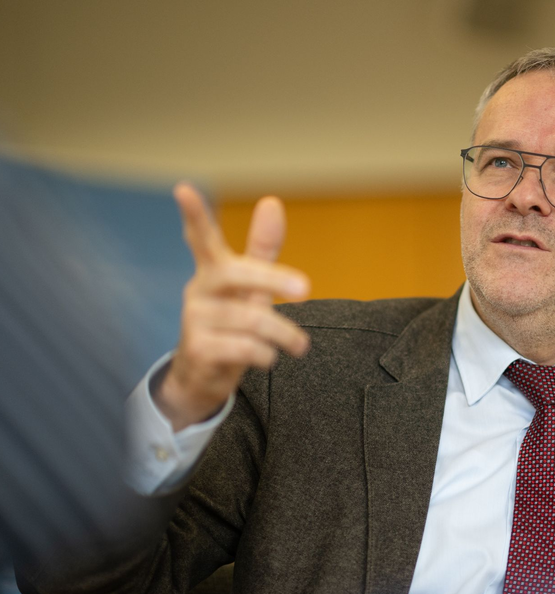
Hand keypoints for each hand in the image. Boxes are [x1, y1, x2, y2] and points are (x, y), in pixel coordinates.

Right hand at [155, 183, 309, 431]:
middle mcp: (198, 290)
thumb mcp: (250, 287)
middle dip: (274, 280)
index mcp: (212, 270)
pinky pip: (247, 348)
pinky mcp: (199, 350)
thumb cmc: (231, 323)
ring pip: (253, 320)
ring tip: (298, 345)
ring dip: (284, 335)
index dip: (194, 215)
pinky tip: (267, 358)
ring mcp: (195, 320)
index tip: (183, 189)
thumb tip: (271, 202)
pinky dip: (267, 355)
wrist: (203, 376)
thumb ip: (262, 248)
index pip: (202, 238)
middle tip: (305, 289)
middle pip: (237, 274)